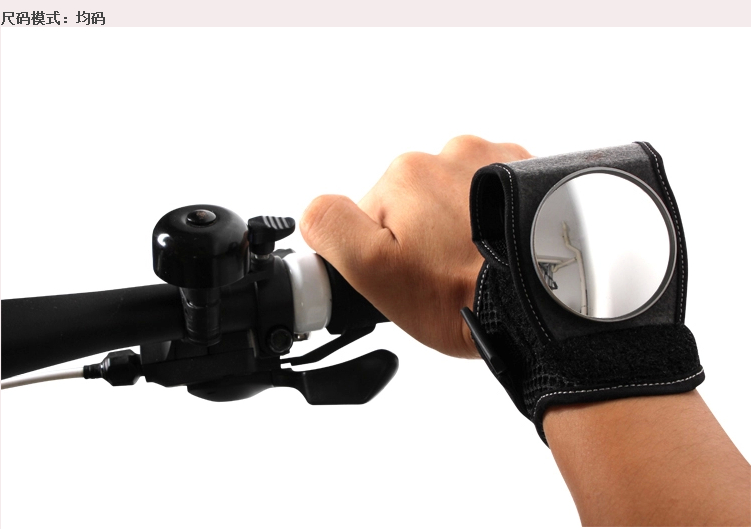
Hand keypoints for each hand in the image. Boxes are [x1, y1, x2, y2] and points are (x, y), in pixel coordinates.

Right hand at [300, 136, 532, 357]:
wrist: (552, 302)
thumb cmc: (465, 296)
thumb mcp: (374, 272)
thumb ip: (330, 228)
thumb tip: (316, 207)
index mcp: (407, 174)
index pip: (373, 213)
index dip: (387, 254)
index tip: (413, 277)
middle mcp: (453, 153)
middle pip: (418, 203)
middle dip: (426, 238)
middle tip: (449, 277)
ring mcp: (499, 160)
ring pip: (459, 200)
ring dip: (463, 228)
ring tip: (483, 266)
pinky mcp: (534, 174)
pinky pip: (498, 197)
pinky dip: (497, 221)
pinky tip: (506, 250)